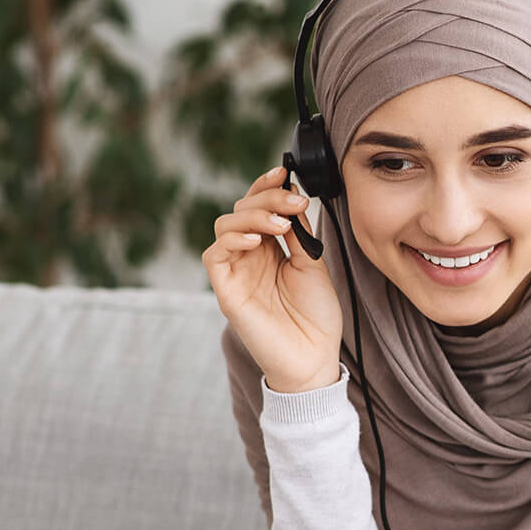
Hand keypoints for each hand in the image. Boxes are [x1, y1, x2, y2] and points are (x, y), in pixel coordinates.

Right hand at [202, 166, 343, 392]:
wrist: (314, 359)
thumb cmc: (316, 318)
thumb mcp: (313, 265)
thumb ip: (299, 234)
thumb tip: (292, 199)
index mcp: (270, 249)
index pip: (258, 207)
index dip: (266, 186)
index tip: (284, 171)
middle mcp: (250, 257)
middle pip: (242, 210)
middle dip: (267, 199)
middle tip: (293, 202)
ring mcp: (236, 272)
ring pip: (226, 226)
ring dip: (253, 217)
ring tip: (281, 226)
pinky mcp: (226, 290)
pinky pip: (214, 255)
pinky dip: (232, 241)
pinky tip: (257, 242)